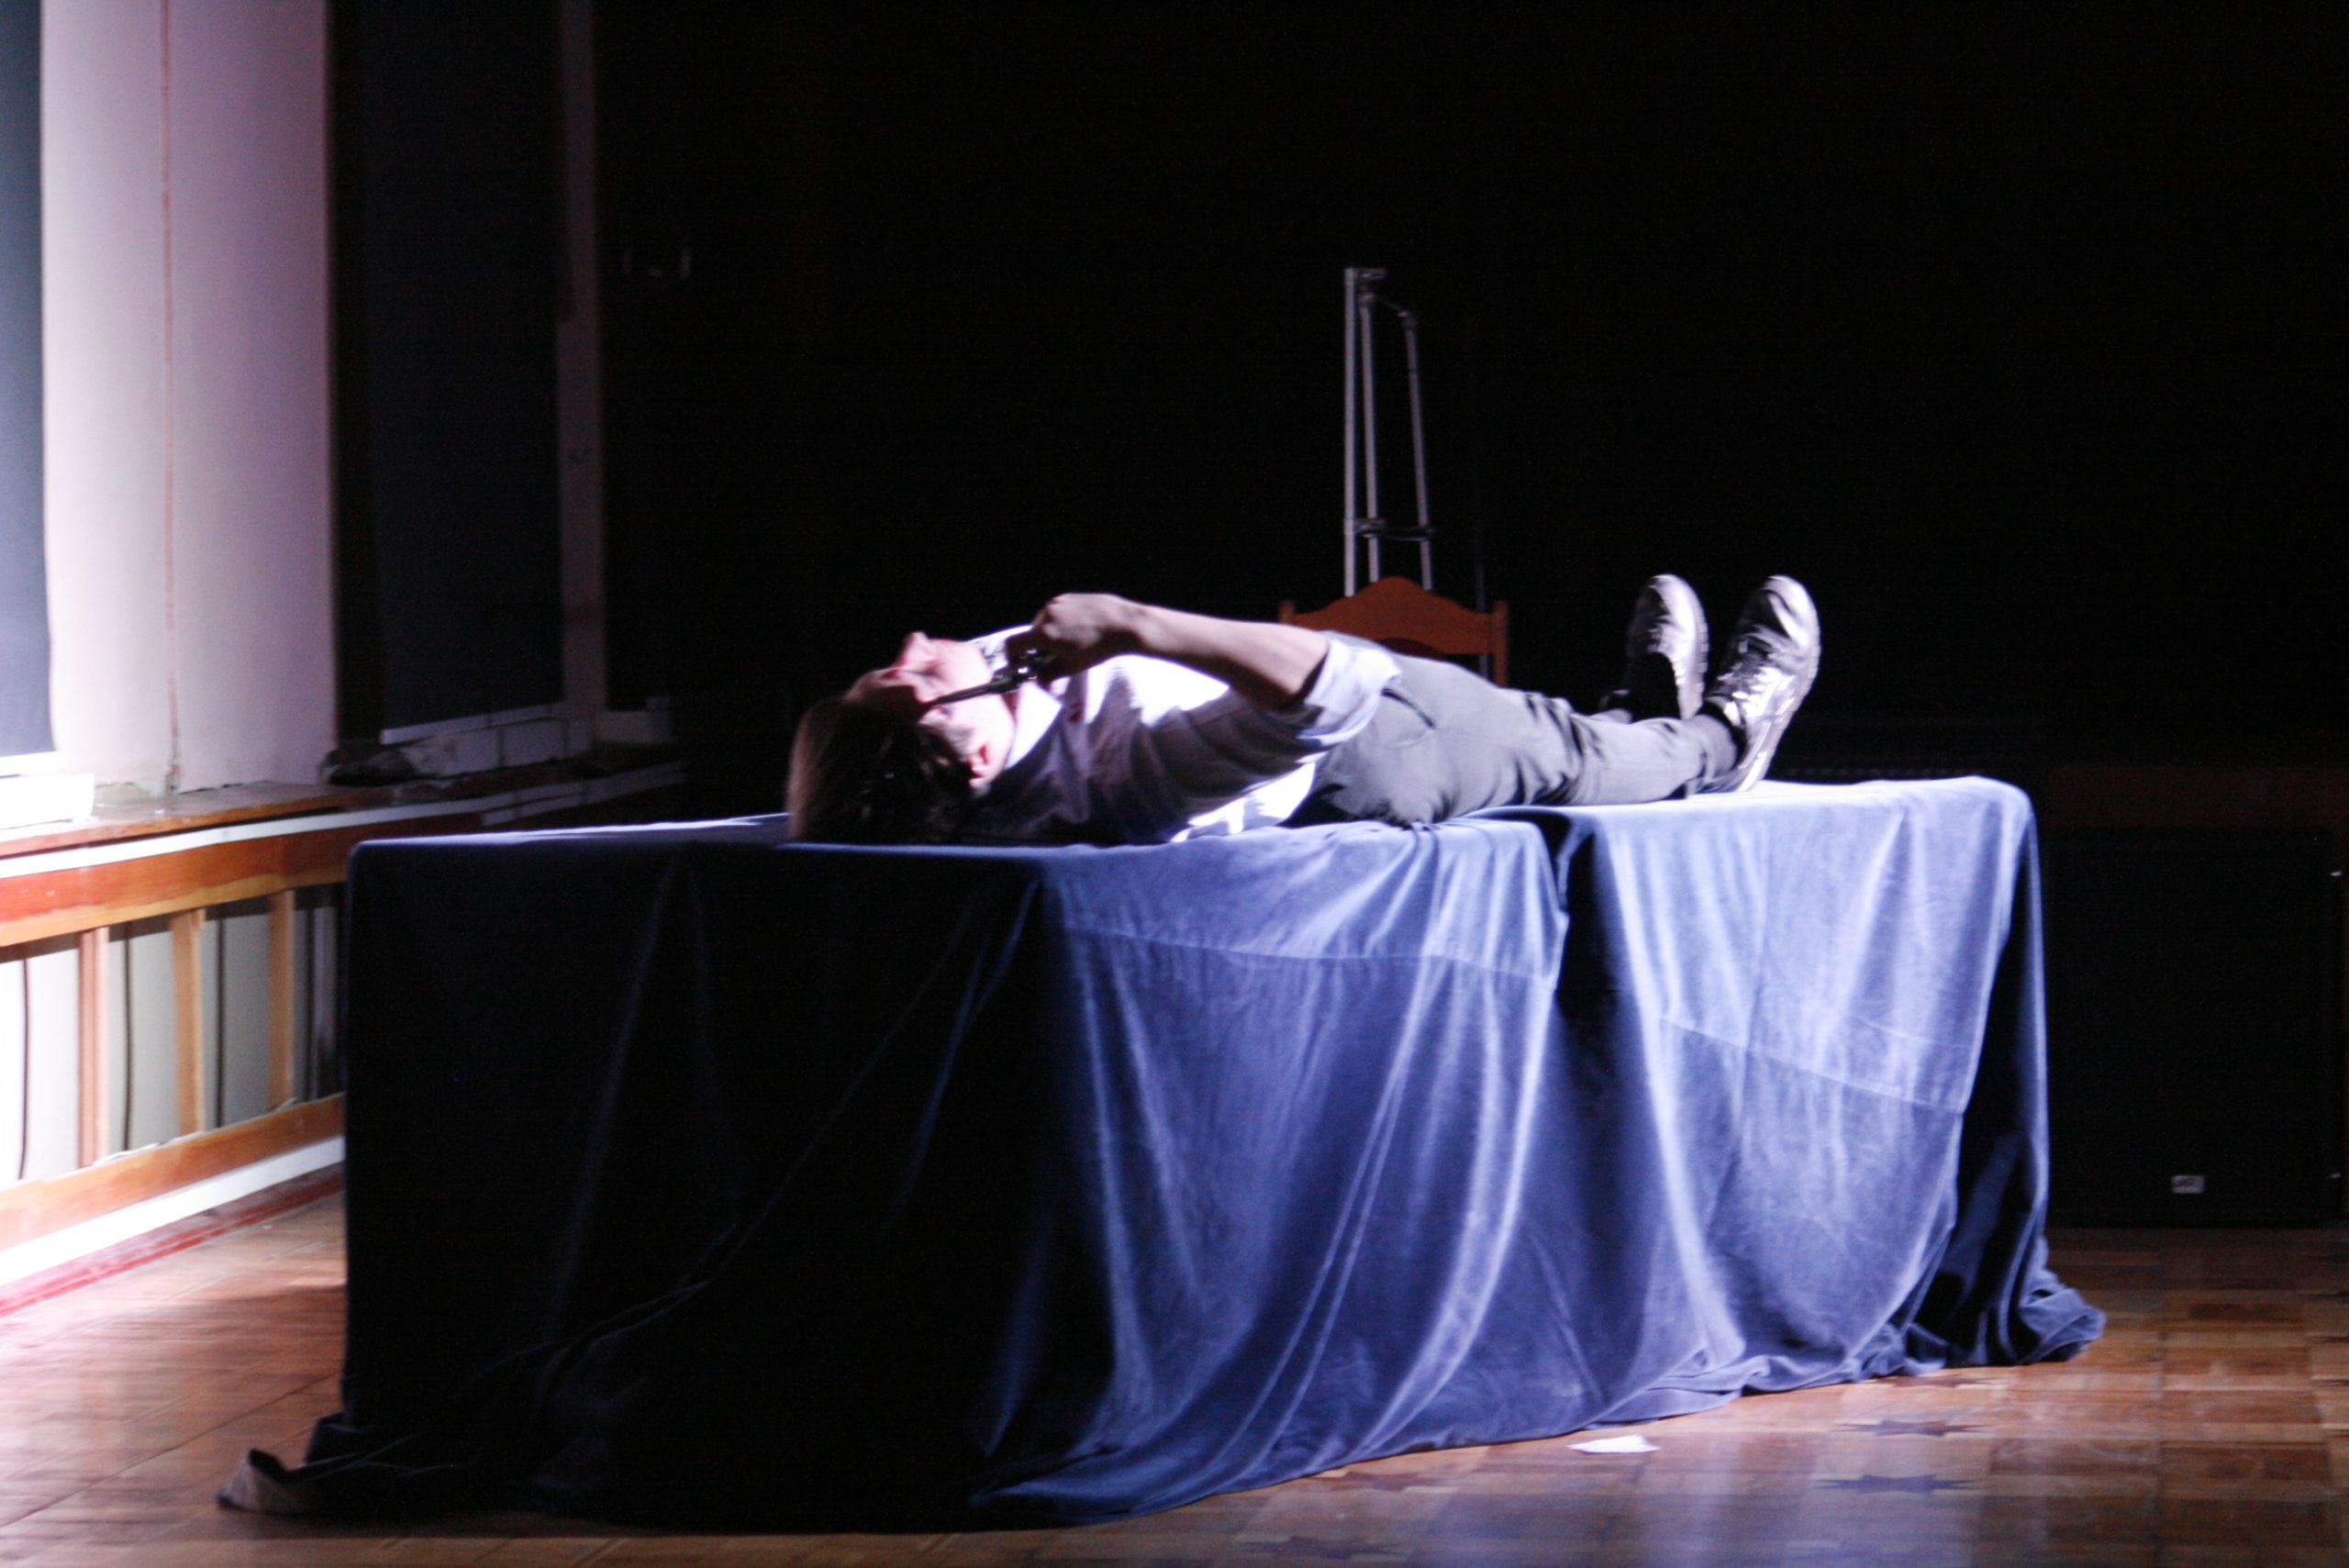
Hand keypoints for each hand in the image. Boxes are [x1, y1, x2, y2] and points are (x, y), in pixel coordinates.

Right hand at [1005, 593, 1152, 675]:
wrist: (1124, 623)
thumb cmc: (1099, 648)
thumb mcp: (1072, 667)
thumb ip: (1050, 675)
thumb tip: (1039, 680)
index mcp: (1044, 634)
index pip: (1012, 644)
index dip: (1013, 657)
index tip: (1021, 664)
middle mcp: (1046, 615)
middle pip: (1029, 634)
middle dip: (1036, 647)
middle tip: (1051, 657)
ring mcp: (1056, 603)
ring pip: (1042, 622)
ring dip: (1048, 634)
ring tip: (1069, 642)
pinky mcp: (1067, 597)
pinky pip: (1055, 612)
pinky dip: (1058, 622)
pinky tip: (1078, 628)